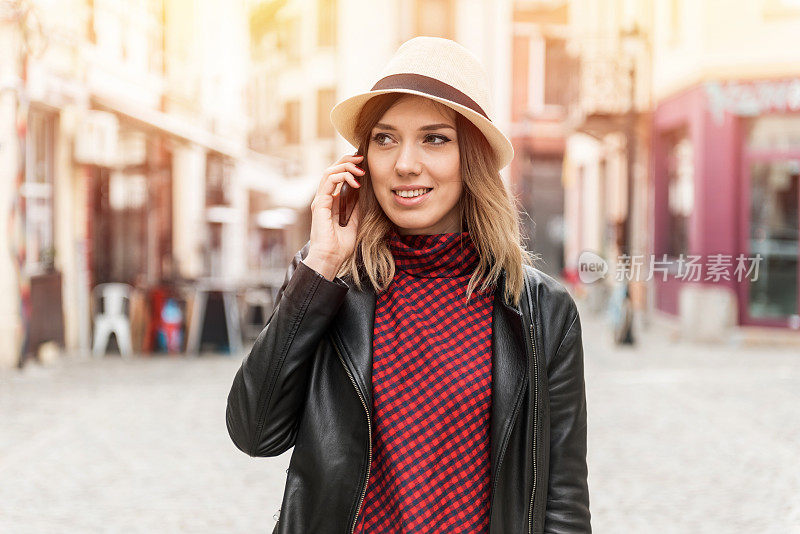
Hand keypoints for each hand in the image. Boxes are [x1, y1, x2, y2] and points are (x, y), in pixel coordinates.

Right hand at [308, 153, 364, 268]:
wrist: (330, 258)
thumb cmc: (340, 246)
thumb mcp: (354, 221)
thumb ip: (355, 207)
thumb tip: (363, 193)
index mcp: (330, 202)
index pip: (337, 176)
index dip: (349, 166)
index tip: (363, 164)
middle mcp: (323, 198)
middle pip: (332, 170)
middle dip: (347, 160)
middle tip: (361, 158)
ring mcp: (320, 200)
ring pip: (329, 172)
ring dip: (345, 166)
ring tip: (360, 168)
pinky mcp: (319, 204)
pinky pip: (328, 182)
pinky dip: (342, 176)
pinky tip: (355, 182)